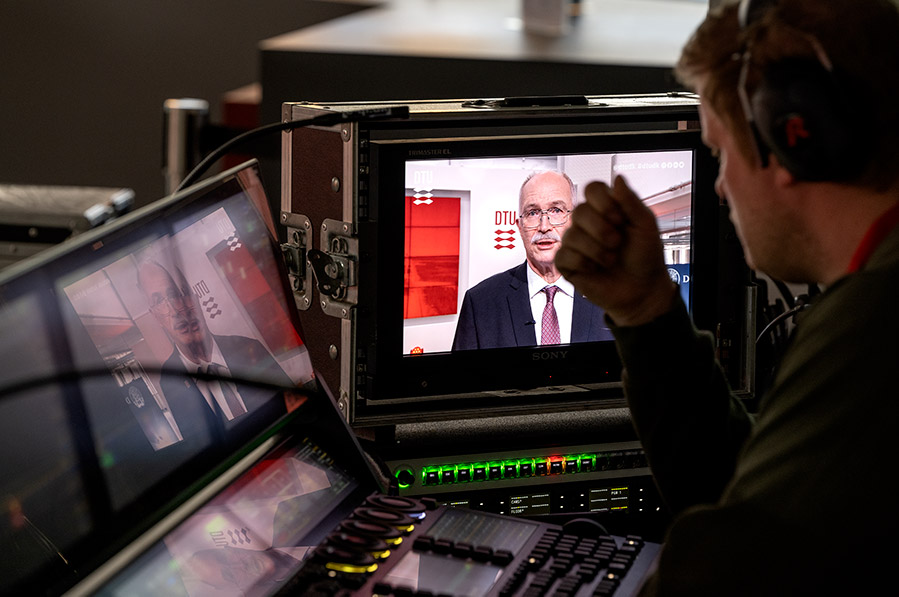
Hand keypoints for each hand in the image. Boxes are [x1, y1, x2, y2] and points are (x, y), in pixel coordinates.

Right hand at [556, 176, 676, 326]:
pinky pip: (563, 256)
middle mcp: (588, 223)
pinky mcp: (568, 263)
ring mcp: (576, 242)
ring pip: (571, 236)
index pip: (592, 189)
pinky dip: (583, 264)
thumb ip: (630, 201)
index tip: (620, 220)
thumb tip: (617, 178)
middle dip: (601, 230)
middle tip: (617, 243)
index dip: (604, 203)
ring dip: (596, 251)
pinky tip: (595, 270)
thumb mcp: (645, 226)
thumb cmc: (645, 257)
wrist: (642, 290)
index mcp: (606, 209)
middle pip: (579, 211)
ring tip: (610, 260)